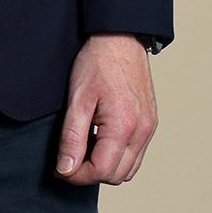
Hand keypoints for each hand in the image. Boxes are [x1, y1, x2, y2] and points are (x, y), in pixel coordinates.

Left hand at [55, 33, 157, 184]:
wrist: (121, 37)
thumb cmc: (98, 62)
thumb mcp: (77, 98)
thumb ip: (72, 137)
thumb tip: (65, 169)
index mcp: (124, 126)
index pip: (102, 171)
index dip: (77, 175)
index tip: (61, 167)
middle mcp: (142, 131)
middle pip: (117, 176)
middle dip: (91, 173)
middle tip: (69, 159)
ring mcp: (149, 128)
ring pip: (129, 169)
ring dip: (106, 167)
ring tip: (85, 148)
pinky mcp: (150, 123)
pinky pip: (136, 154)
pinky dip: (118, 157)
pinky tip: (101, 140)